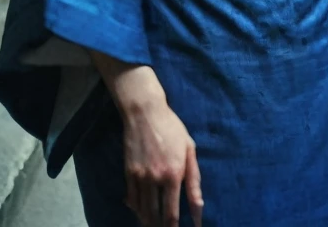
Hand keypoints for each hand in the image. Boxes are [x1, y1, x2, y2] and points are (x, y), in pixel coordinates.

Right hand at [122, 91, 202, 226]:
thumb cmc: (172, 128)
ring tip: (153, 224)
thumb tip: (198, 207)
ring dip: (148, 221)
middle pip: (155, 216)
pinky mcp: (129, 172)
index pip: (171, 213)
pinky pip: (132, 199)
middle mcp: (155, 179)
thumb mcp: (189, 149)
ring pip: (142, 210)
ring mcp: (140, 177)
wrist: (144, 112)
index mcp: (174, 174)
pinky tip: (141, 211)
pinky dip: (136, 208)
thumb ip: (194, 180)